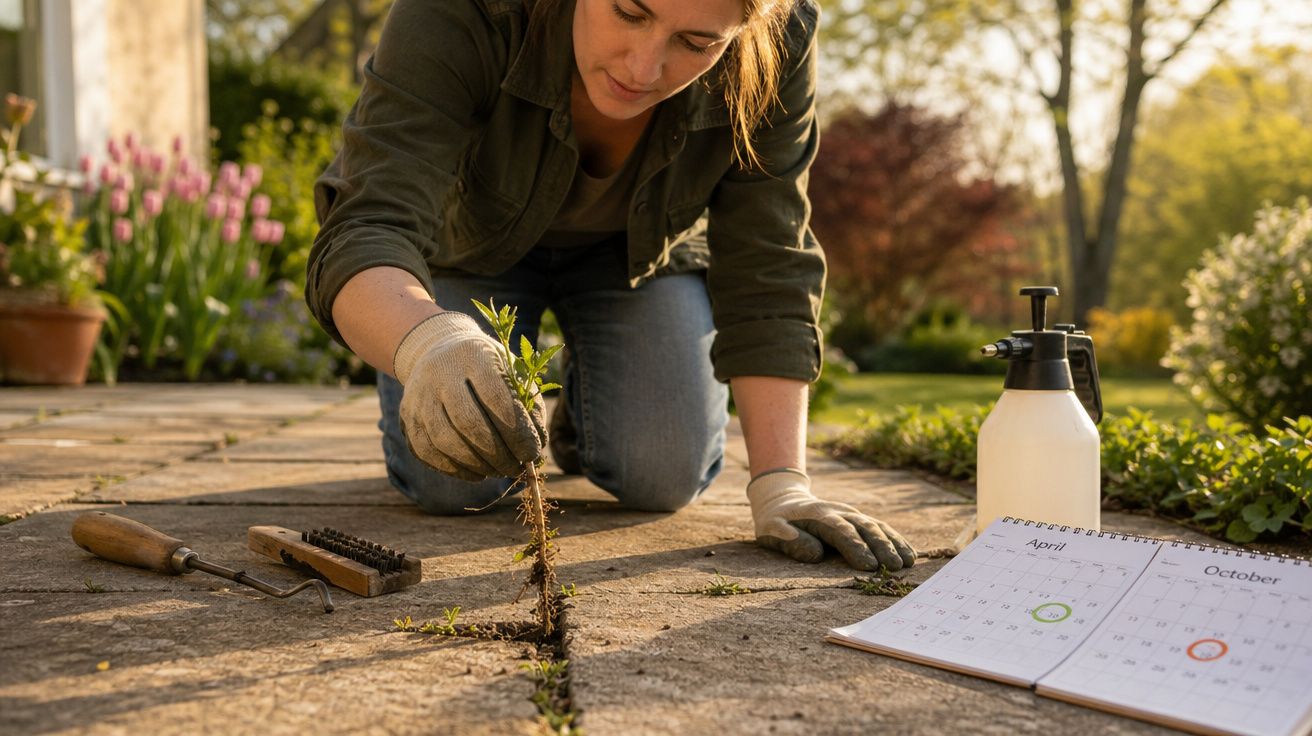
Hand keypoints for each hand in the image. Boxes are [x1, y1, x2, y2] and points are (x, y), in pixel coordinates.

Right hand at [393, 311, 545, 480]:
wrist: (439, 349)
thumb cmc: (486, 366)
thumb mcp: (511, 370)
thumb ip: (529, 402)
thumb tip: (538, 444)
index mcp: (473, 356)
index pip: (496, 399)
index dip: (517, 433)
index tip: (532, 453)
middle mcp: (440, 373)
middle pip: (468, 422)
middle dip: (497, 454)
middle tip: (515, 468)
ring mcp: (419, 396)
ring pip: (445, 441)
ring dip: (476, 465)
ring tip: (498, 471)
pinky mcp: (407, 416)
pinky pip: (427, 452)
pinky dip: (455, 469)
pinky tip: (477, 473)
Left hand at [746, 469, 916, 570]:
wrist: (784, 501)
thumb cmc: (776, 523)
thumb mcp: (772, 530)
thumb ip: (790, 541)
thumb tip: (816, 555)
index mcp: (818, 516)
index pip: (840, 531)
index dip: (856, 547)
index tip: (869, 566)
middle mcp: (840, 512)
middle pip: (865, 528)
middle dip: (881, 547)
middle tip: (895, 567)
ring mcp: (852, 514)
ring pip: (877, 526)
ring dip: (894, 543)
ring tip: (908, 563)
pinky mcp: (859, 519)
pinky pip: (881, 528)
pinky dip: (896, 540)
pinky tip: (910, 555)